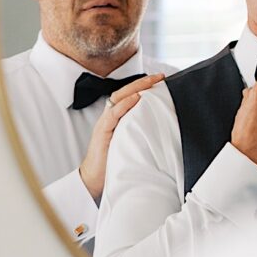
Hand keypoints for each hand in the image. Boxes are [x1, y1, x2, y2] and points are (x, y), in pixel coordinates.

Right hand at [78, 73, 165, 199]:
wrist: (95, 179)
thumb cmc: (113, 162)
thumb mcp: (131, 142)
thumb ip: (141, 130)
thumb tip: (162, 125)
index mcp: (117, 118)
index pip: (130, 96)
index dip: (144, 86)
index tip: (161, 80)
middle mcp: (110, 117)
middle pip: (125, 92)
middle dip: (142, 83)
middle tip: (160, 77)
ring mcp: (104, 123)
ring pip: (119, 98)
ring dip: (135, 89)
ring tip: (150, 83)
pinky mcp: (101, 132)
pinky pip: (112, 115)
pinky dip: (124, 105)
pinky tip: (135, 99)